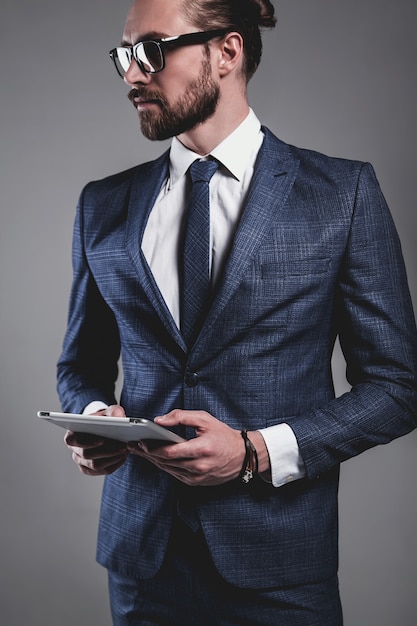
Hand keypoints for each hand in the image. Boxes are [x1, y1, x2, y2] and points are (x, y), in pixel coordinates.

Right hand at [64, 405, 128, 475]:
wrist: (102, 428)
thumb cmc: (101, 420)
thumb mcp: (106, 412)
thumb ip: (113, 411)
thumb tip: (118, 415)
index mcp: (72, 434)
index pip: (71, 441)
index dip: (86, 442)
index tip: (102, 440)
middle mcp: (74, 450)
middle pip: (86, 455)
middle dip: (106, 452)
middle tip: (123, 446)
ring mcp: (81, 461)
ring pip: (95, 466)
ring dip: (112, 459)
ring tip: (125, 451)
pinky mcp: (90, 469)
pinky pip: (102, 471)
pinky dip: (114, 465)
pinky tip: (123, 457)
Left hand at [127, 409, 269, 486]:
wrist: (243, 456)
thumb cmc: (224, 435)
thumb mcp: (205, 419)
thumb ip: (181, 417)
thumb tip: (159, 420)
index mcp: (201, 450)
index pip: (170, 452)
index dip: (152, 448)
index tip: (139, 441)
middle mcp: (198, 467)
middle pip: (165, 462)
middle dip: (147, 453)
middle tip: (133, 445)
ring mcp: (197, 477)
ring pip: (168, 470)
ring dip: (153, 461)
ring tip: (140, 451)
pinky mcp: (196, 482)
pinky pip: (175, 474)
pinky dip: (164, 466)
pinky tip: (155, 458)